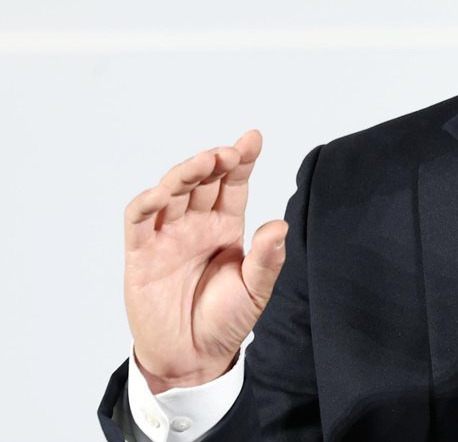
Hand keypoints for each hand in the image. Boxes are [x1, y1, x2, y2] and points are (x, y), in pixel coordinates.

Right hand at [123, 130, 286, 393]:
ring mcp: (168, 236)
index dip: (242, 159)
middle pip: (203, 180)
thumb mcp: (254, 290)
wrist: (193, 358)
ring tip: (204, 161)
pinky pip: (139, 221)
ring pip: (172, 191)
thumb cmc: (225, 320)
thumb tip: (280, 225)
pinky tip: (162, 192)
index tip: (253, 137)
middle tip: (229, 153)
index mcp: (226, 226)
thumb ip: (266, 259)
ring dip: (185, 172)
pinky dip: (146, 202)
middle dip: (215, 161)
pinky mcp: (141, 254)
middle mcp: (197, 224)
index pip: (234, 183)